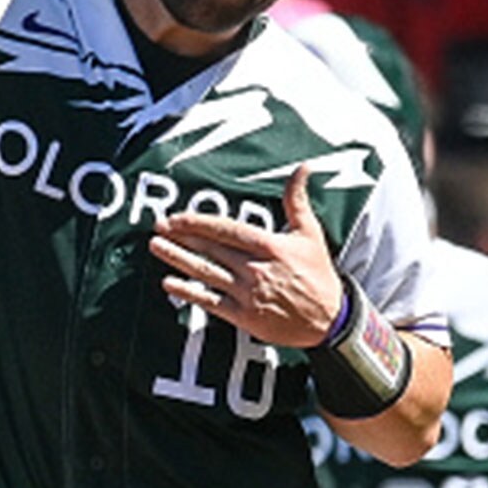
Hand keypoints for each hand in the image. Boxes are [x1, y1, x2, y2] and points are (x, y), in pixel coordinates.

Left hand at [148, 165, 343, 346]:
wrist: (330, 320)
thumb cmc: (318, 273)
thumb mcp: (310, 233)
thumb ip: (297, 200)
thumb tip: (303, 167)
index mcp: (270, 246)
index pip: (226, 230)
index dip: (198, 222)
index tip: (176, 218)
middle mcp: (256, 269)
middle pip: (211, 249)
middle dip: (181, 237)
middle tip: (157, 227)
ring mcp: (248, 294)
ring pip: (206, 272)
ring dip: (178, 259)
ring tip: (156, 247)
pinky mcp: (244, 316)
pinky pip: (210, 301)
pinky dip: (188, 292)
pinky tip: (168, 283)